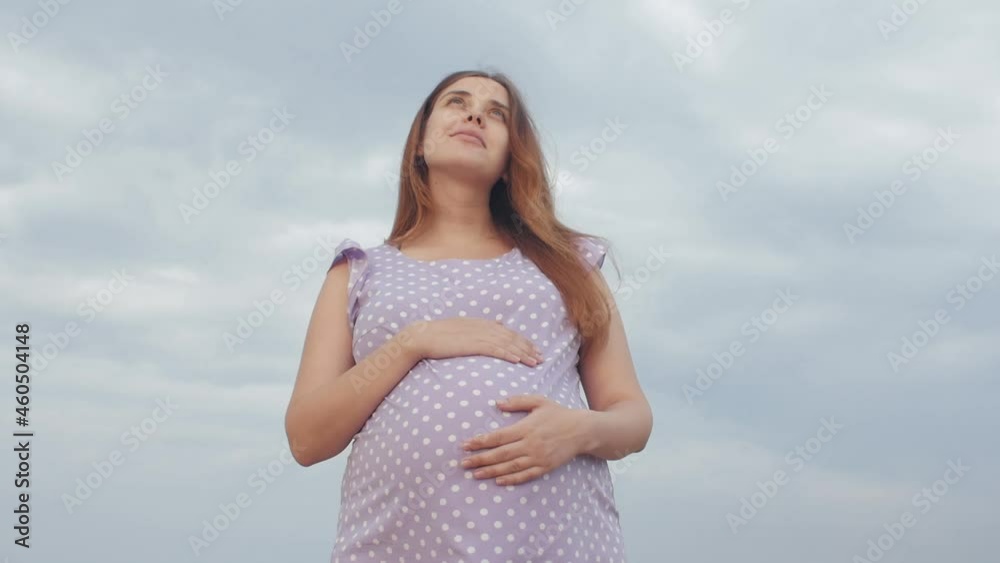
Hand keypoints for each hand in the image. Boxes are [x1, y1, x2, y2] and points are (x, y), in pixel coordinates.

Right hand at [399, 318, 542, 366]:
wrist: (422, 336)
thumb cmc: (440, 335)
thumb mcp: (463, 328)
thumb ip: (481, 327)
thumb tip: (498, 324)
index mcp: (482, 323)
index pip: (508, 332)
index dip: (523, 341)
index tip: (534, 349)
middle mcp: (484, 327)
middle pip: (512, 338)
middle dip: (528, 348)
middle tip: (542, 357)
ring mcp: (479, 335)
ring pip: (507, 344)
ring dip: (523, 353)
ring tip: (535, 362)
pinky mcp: (472, 344)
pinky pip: (495, 349)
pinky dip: (509, 354)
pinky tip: (518, 361)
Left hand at [459, 395, 587, 485]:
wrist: (582, 430)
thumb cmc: (559, 414)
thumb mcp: (539, 401)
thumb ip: (517, 401)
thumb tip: (497, 403)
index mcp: (526, 427)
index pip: (498, 436)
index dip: (480, 442)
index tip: (465, 445)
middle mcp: (530, 444)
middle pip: (500, 454)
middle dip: (480, 459)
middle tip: (463, 463)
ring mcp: (538, 457)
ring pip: (510, 467)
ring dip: (491, 471)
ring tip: (475, 474)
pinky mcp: (545, 467)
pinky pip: (525, 476)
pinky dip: (511, 479)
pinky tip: (498, 481)